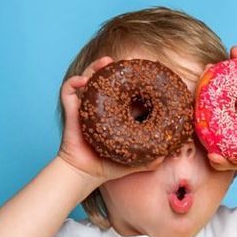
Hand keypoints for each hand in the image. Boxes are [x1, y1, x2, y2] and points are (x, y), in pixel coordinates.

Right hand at [57, 56, 164, 183]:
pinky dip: (73, 83)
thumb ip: (151, 159)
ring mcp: (87, 106)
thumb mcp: (136, 161)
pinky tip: (82, 81)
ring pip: (89, 79)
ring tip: (106, 62)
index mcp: (119, 114)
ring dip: (96, 68)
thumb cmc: (109, 166)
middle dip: (116, 68)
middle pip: (108, 80)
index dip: (134, 80)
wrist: (85, 174)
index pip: (128, 92)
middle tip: (126, 61)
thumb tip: (167, 154)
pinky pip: (68, 92)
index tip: (143, 72)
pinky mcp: (72, 110)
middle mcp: (103, 106)